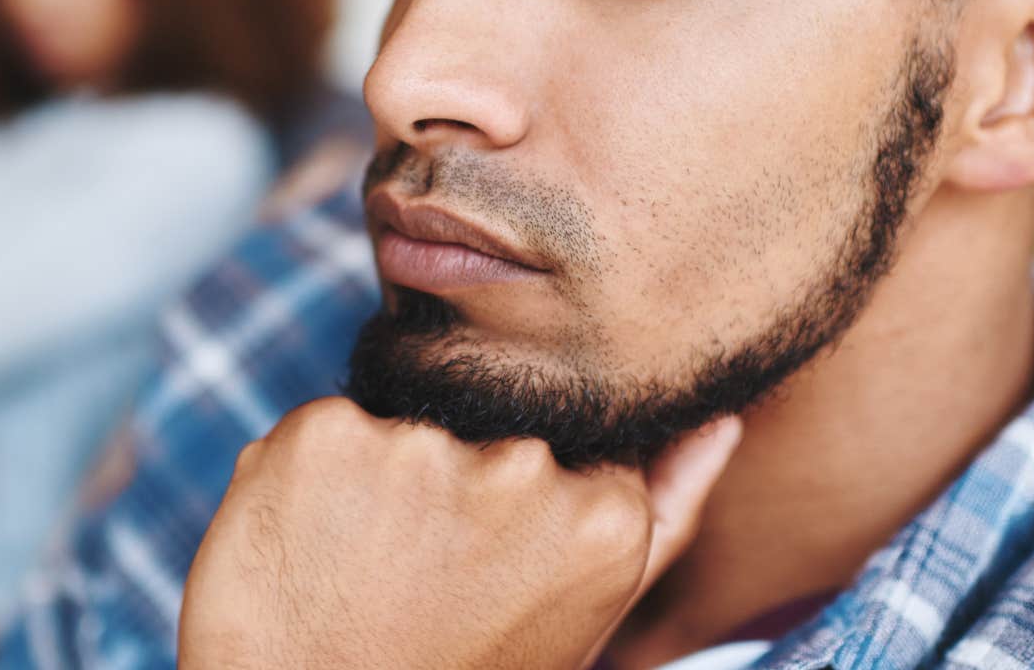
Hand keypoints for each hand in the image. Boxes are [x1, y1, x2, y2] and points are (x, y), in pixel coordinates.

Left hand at [178, 397, 742, 669]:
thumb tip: (721, 420)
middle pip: (494, 427)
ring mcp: (423, 447)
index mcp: (605, 516)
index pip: (570, 446)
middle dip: (455, 484)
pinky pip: (329, 421)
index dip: (515, 502)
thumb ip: (663, 510)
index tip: (483, 564)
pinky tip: (312, 544)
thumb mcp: (583, 614)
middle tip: (417, 577)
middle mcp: (525, 469)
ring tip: (363, 568)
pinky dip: (312, 473)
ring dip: (382, 478)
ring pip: (411, 421)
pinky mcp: (329, 432)